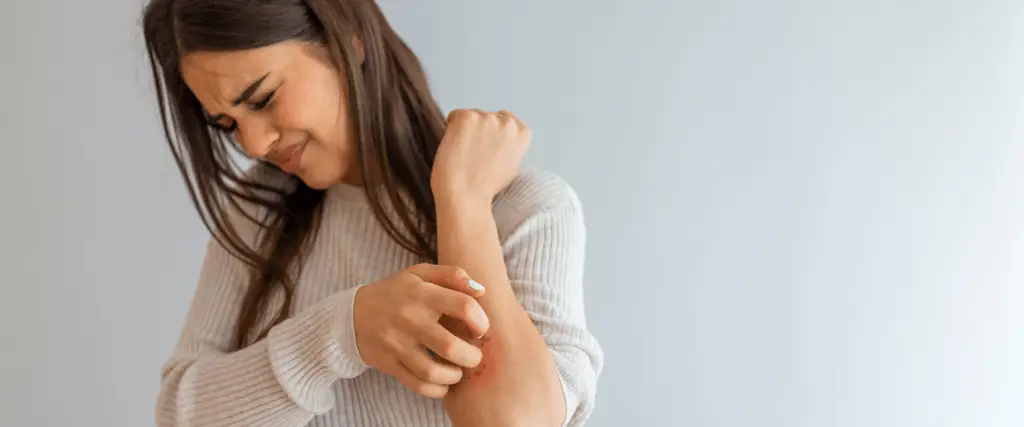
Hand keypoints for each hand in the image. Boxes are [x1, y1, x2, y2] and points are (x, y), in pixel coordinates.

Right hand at [353, 263, 489, 397]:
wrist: (353, 314)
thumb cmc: (396, 292)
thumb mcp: (420, 274)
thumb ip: (452, 275)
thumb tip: (481, 290)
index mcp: (422, 294)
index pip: (463, 307)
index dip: (481, 321)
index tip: (480, 329)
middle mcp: (409, 319)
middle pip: (450, 346)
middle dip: (472, 357)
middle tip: (473, 356)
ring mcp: (397, 344)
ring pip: (432, 372)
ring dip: (454, 376)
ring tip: (458, 371)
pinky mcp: (389, 363)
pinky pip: (417, 385)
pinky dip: (436, 390)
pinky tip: (443, 383)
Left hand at [431, 109, 531, 203]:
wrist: (465, 196)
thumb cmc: (484, 187)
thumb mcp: (511, 164)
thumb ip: (509, 145)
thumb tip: (498, 135)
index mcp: (522, 133)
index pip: (506, 119)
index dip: (493, 135)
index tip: (488, 151)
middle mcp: (508, 122)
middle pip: (487, 116)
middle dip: (479, 131)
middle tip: (474, 157)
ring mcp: (487, 118)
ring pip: (471, 116)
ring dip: (465, 131)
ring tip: (465, 156)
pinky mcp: (467, 117)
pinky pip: (454, 116)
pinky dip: (451, 130)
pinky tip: (456, 149)